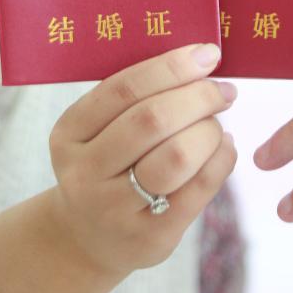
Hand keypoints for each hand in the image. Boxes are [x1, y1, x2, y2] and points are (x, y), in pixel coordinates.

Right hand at [48, 42, 236, 278]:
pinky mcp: (151, 237)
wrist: (88, 238)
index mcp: (70, 132)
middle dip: (198, 97)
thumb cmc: (106, 164)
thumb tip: (198, 58)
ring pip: (176, 157)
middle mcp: (85, 172)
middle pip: (152, 120)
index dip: (171, 67)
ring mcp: (115, 209)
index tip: (207, 54)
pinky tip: (223, 146)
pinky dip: (221, 159)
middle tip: (223, 90)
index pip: (124, 89)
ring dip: (208, 130)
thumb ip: (134, 96)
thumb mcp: (97, 129)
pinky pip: (199, 189)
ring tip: (216, 123)